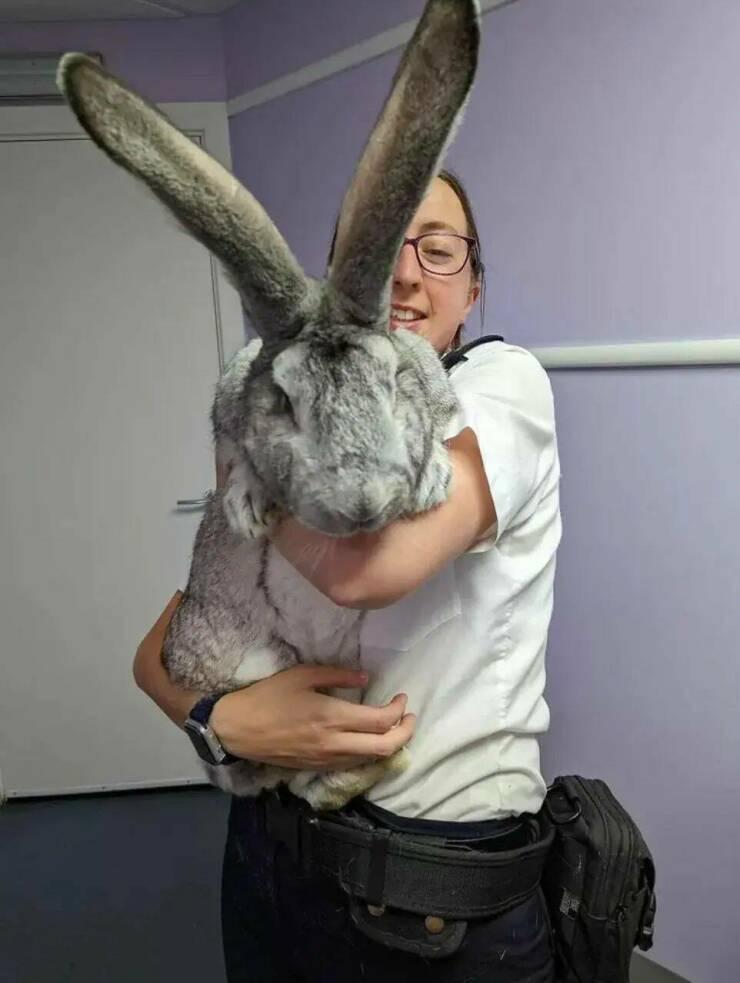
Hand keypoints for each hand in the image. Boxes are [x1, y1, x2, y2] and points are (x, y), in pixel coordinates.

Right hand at [210, 665, 415, 770]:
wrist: (237, 729)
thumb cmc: (268, 697)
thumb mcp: (302, 676)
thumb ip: (337, 676)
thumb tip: (365, 678)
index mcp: (332, 717)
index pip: (380, 721)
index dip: (398, 711)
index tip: (402, 698)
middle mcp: (334, 743)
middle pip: (384, 747)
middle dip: (405, 733)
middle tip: (409, 717)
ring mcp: (326, 759)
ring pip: (371, 759)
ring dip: (389, 745)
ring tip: (394, 727)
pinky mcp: (317, 767)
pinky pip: (353, 764)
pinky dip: (369, 753)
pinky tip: (368, 740)